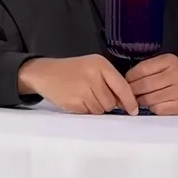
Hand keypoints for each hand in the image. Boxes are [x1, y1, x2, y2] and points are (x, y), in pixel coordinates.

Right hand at [18, 55, 139, 114]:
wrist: (44, 73)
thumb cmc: (71, 70)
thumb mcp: (92, 67)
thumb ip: (110, 81)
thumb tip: (125, 103)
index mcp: (100, 65)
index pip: (122, 86)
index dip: (130, 101)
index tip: (133, 110)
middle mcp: (93, 76)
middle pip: (112, 102)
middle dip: (106, 103)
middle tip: (94, 95)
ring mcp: (83, 90)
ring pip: (101, 110)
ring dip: (96, 107)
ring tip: (84, 96)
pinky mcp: (74, 102)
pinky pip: (89, 113)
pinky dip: (85, 110)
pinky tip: (77, 99)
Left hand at [126, 54, 177, 114]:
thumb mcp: (171, 65)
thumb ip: (151, 69)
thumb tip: (128, 80)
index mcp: (170, 61)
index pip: (141, 69)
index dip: (129, 78)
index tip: (125, 82)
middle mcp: (174, 74)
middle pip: (142, 85)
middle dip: (132, 91)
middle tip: (128, 94)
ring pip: (147, 98)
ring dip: (140, 101)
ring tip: (140, 99)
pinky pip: (157, 109)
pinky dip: (151, 108)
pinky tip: (154, 105)